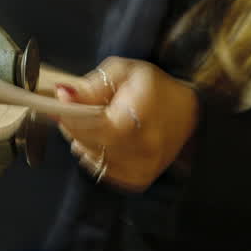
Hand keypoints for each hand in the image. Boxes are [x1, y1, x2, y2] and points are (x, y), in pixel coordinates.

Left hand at [55, 57, 199, 190]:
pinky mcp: (139, 178)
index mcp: (137, 120)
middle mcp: (141, 149)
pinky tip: (102, 140)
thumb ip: (92, 85)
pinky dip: (96, 156)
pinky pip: (103, 171)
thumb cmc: (155, 88)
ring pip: (92, 159)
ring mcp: (141, 168)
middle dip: (74, 126)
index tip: (61, 102)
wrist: (188, 111)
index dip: (69, 115)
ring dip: (84, 141)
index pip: (88, 126)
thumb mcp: (124, 72)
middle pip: (87, 143)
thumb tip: (64, 94)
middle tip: (75, 110)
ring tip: (94, 123)